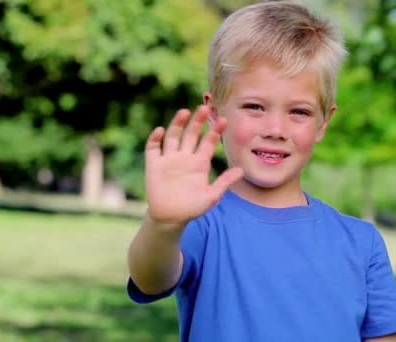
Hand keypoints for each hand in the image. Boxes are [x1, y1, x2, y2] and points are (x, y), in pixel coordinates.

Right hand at [144, 105, 242, 229]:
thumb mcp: (211, 196)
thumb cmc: (192, 208)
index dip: (215, 131)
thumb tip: (242, 170)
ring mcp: (169, 159)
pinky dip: (155, 138)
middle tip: (204, 107)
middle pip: (192, 134)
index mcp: (200, 163)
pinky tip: (161, 130)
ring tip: (185, 112)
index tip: (223, 120)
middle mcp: (185, 157)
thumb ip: (225, 182)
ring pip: (173, 136)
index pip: (208, 142)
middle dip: (198, 121)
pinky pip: (153, 148)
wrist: (171, 218)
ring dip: (178, 124)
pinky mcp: (154, 165)